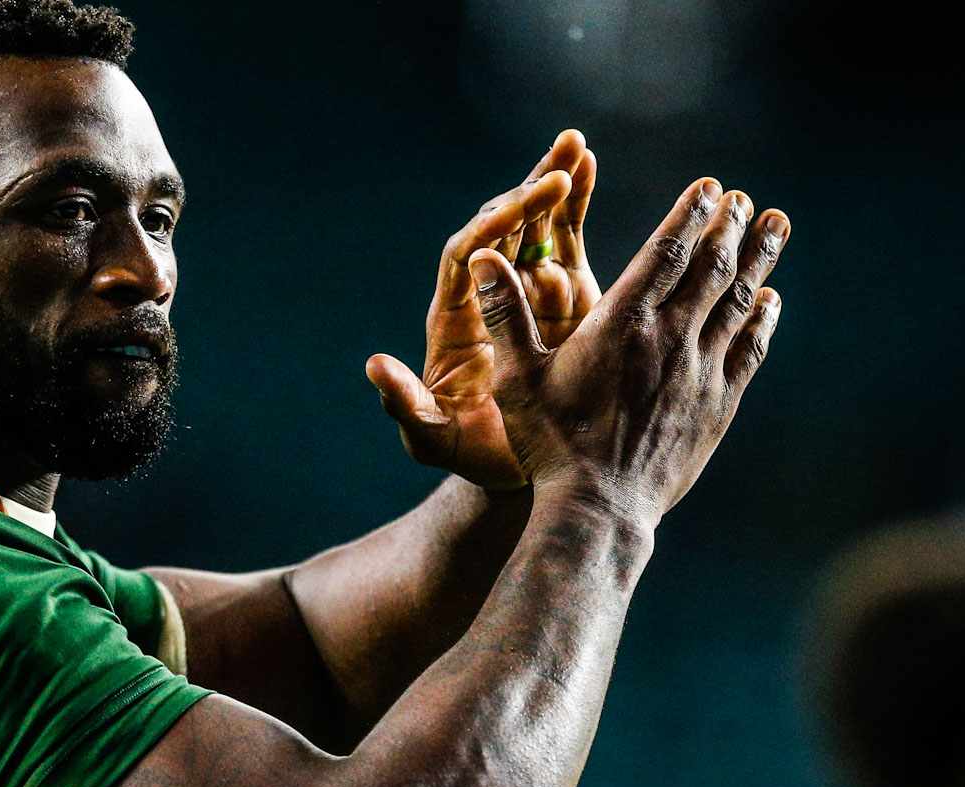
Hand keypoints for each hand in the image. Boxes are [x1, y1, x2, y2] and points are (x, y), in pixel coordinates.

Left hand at [368, 129, 601, 490]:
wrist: (521, 464)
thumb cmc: (472, 454)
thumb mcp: (434, 436)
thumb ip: (406, 404)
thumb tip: (376, 366)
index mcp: (453, 318)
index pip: (464, 258)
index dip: (488, 231)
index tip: (518, 207)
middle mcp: (485, 294)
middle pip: (497, 229)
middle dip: (525, 195)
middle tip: (558, 167)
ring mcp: (522, 290)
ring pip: (532, 225)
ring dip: (549, 182)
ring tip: (573, 143)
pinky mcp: (561, 293)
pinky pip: (563, 238)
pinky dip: (574, 201)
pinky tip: (588, 162)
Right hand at [472, 178, 788, 525]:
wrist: (599, 508)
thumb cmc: (551, 444)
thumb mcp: (517, 378)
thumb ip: (505, 314)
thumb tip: (483, 256)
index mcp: (621, 324)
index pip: (666, 253)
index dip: (691, 215)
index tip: (711, 187)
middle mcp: (670, 340)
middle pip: (712, 269)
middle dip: (730, 228)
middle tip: (743, 199)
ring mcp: (700, 373)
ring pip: (738, 303)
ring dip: (759, 260)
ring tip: (775, 224)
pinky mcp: (716, 406)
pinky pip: (749, 351)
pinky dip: (761, 320)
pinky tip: (770, 301)